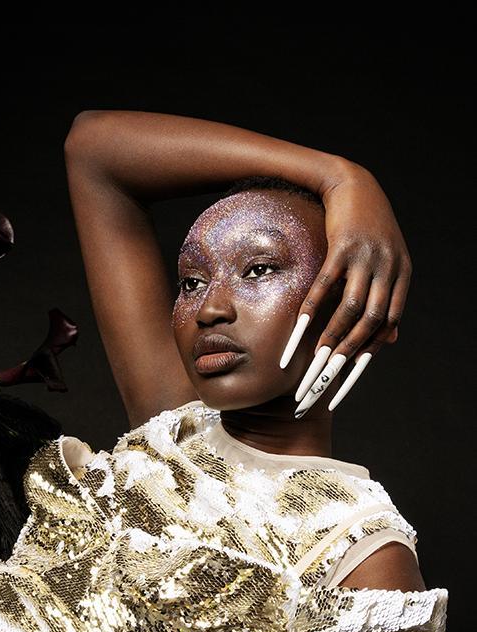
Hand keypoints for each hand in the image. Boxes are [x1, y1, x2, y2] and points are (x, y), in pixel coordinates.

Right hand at [279, 163, 411, 417]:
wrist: (353, 183)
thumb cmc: (367, 227)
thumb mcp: (386, 262)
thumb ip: (388, 300)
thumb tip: (391, 340)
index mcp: (400, 277)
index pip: (386, 327)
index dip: (365, 356)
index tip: (342, 382)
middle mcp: (388, 270)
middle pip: (369, 324)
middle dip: (345, 356)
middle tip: (322, 381)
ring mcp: (366, 258)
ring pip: (349, 309)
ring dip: (330, 338)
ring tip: (311, 362)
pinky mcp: (342, 246)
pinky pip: (326, 286)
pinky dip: (311, 310)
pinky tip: (298, 330)